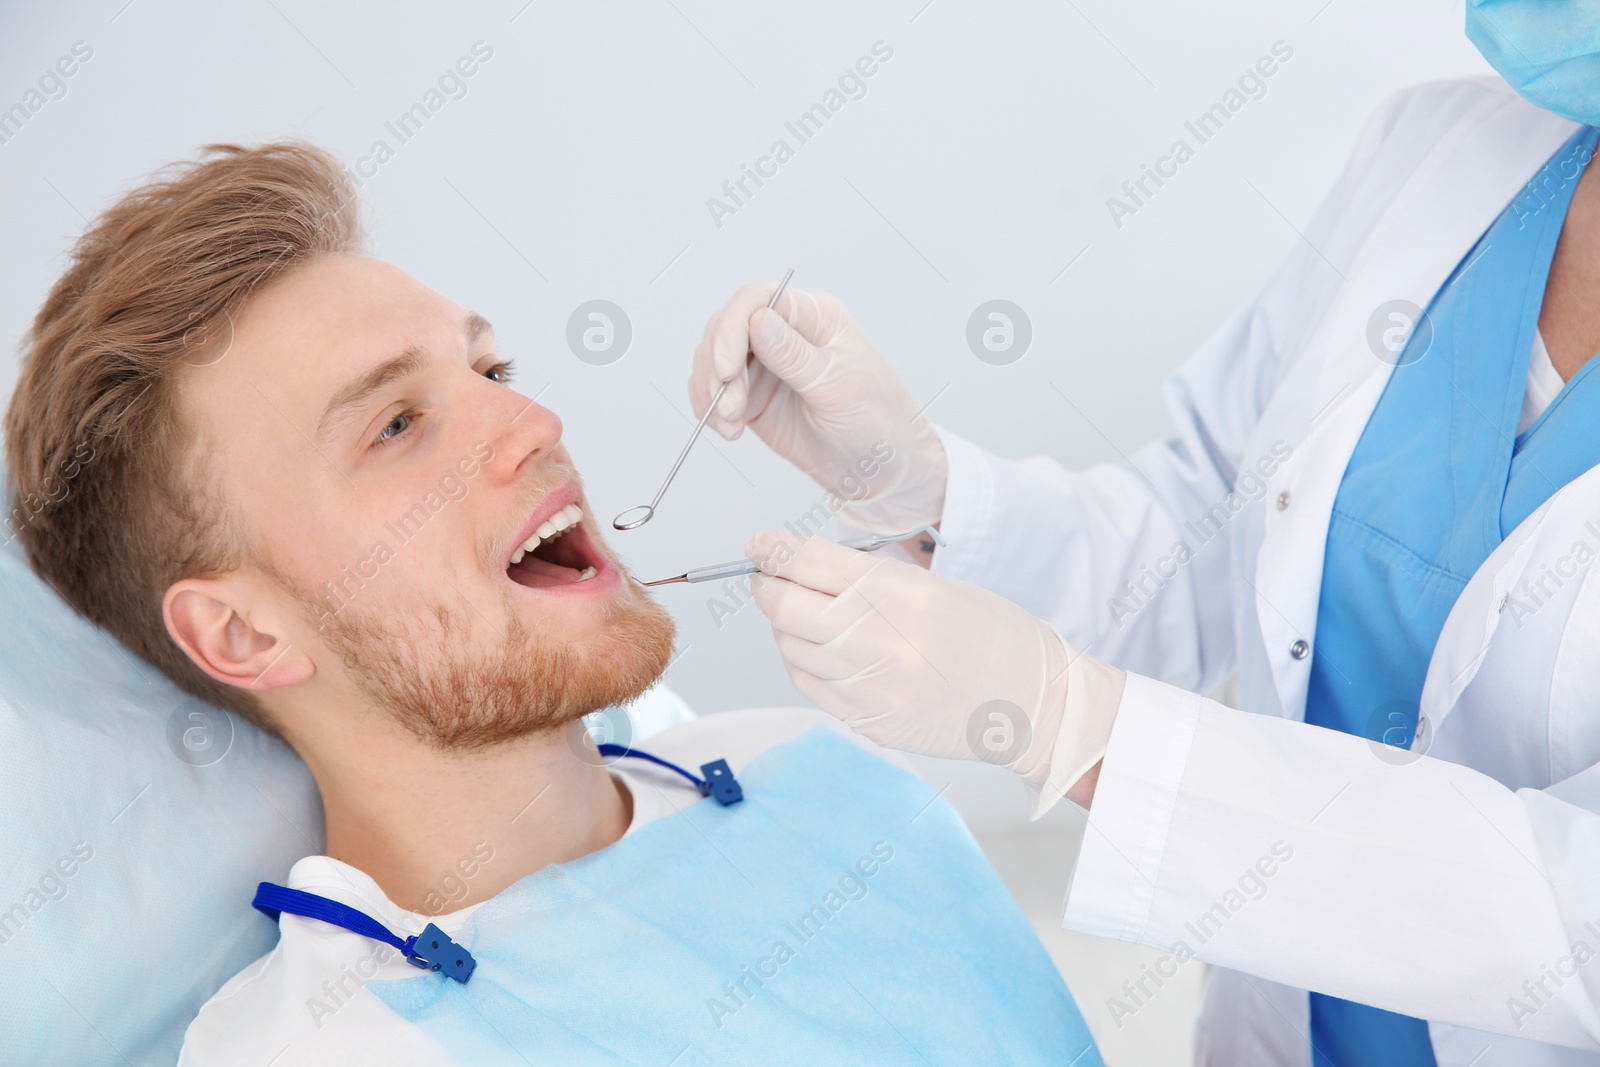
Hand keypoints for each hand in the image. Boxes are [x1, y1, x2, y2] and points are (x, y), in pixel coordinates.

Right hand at [689, 283, 947, 533]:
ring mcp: (765, 363)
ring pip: (713, 358)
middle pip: (726, 327)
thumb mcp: (838, 385)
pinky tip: (728, 430)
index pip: (757, 300)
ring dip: (710, 391)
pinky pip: (715, 390)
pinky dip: (710, 408)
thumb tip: (757, 321)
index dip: (732, 328)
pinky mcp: (752, 394)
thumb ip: (794, 355)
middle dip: (717, 367)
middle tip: (729, 408)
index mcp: (813, 315)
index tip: (726, 369)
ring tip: (729, 425)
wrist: (878, 468)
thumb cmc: (875, 420)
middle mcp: (785, 332)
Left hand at [744, 531, 1115, 805]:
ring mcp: (872, 688)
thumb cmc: (992, 638)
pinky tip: (817, 651)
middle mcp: (881, 642)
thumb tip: (800, 566)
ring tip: (800, 614)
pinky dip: (802, 663)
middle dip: (766, 585)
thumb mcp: (934, 587)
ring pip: (790, 647)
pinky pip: (809, 686)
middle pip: (785, 606)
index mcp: (902, 595)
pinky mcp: (868, 721)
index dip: (773, 550)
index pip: (810, 562)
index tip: (760, 545)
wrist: (1032, 703)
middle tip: (766, 576)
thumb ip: (865, 578)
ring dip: (783, 626)